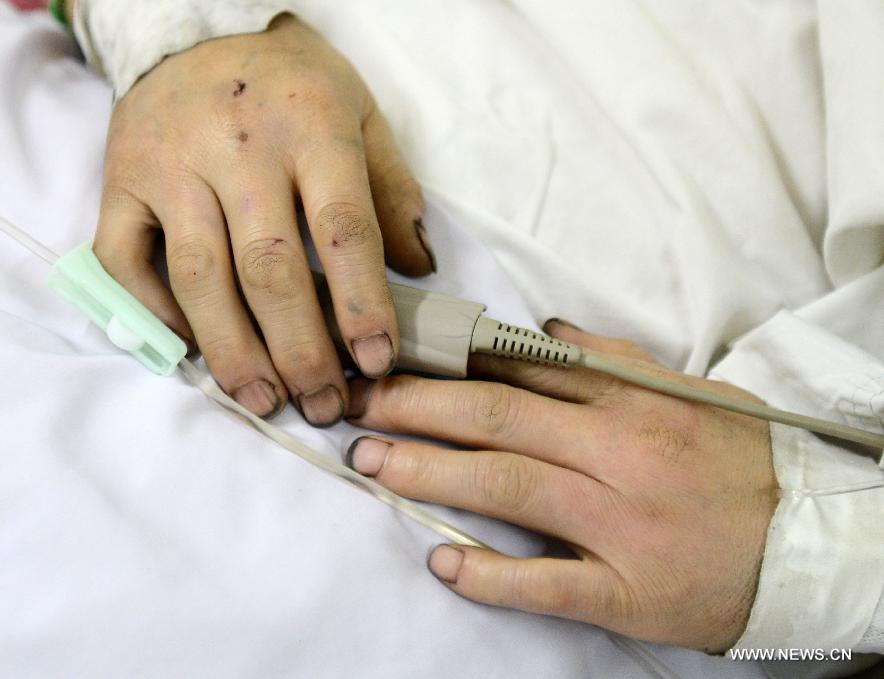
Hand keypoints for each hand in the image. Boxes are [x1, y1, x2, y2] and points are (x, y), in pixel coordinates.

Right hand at [93, 14, 434, 423]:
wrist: (194, 30)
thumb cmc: (291, 84)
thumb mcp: (362, 114)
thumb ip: (393, 190)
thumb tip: (420, 269)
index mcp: (310, 126)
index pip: (342, 229)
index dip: (362, 304)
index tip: (375, 361)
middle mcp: (236, 147)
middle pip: (270, 267)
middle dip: (301, 349)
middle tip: (323, 404)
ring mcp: (170, 165)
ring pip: (200, 276)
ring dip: (234, 351)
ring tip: (265, 401)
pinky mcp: (121, 181)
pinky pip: (127, 262)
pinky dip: (159, 316)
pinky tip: (197, 351)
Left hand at [344, 320, 776, 652]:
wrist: (812, 542)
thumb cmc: (743, 462)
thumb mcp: (691, 392)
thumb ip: (615, 359)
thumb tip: (546, 331)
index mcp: (631, 402)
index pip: (522, 373)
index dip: (448, 366)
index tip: (395, 363)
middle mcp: (619, 454)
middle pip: (498, 420)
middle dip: (418, 409)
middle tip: (358, 407)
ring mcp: (621, 524)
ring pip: (509, 488)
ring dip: (431, 474)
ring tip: (373, 466)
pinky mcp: (628, 590)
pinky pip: (549, 583)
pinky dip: (491, 574)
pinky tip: (443, 561)